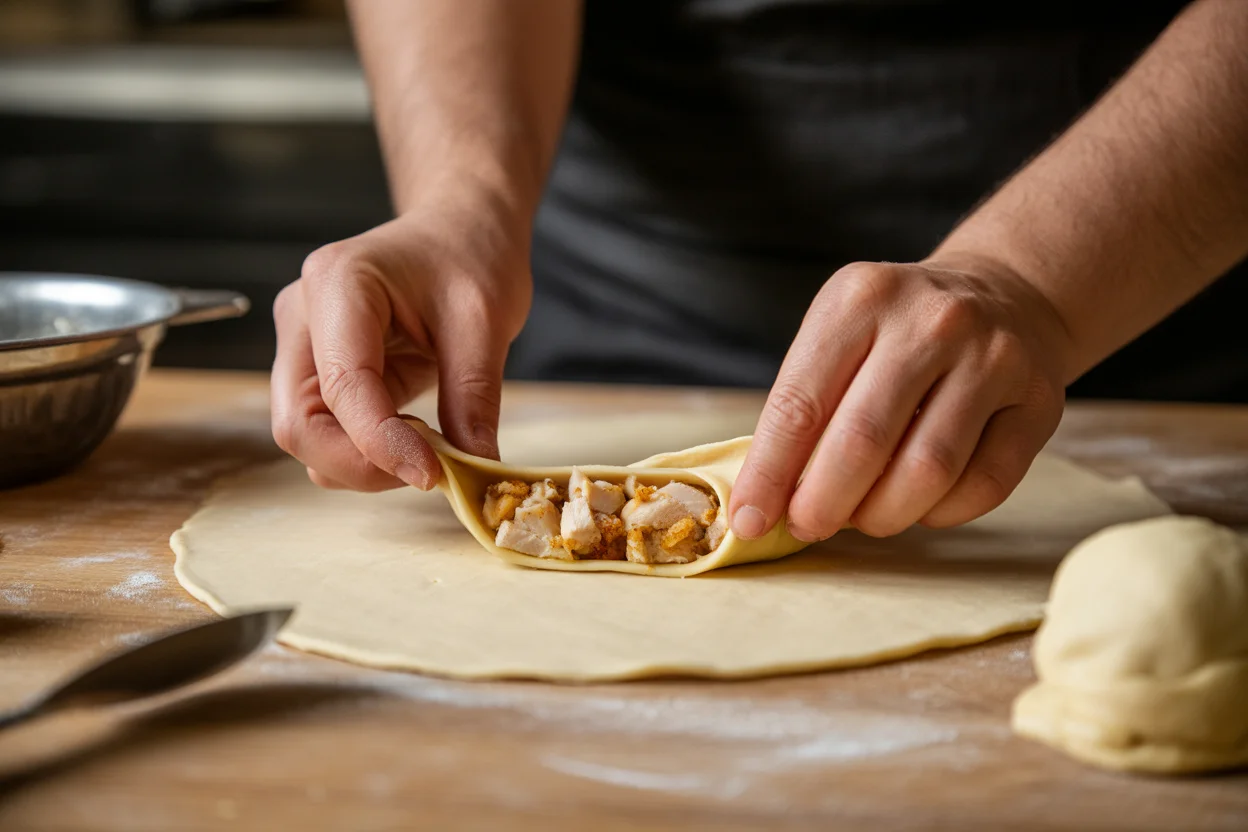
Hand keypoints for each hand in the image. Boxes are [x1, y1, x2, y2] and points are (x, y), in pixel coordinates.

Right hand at [271, 202, 531, 490]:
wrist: (458, 228)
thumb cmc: (469, 255)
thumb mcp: (487, 320)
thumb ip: (474, 395)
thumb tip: (474, 466)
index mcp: (338, 283)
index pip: (341, 385)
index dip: (380, 443)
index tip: (433, 475)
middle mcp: (303, 314)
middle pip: (299, 422)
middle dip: (360, 463)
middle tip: (428, 471)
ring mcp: (303, 344)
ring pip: (305, 435)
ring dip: (361, 463)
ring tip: (426, 448)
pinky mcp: (316, 370)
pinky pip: (326, 431)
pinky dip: (365, 452)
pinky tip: (412, 436)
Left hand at [730, 255, 1072, 540]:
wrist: (1007, 294)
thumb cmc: (897, 332)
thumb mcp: (840, 334)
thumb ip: (804, 406)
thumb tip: (763, 500)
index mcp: (862, 299)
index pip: (801, 404)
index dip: (769, 473)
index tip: (748, 520)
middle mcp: (932, 322)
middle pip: (862, 442)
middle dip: (822, 503)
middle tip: (807, 526)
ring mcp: (993, 359)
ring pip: (927, 472)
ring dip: (881, 515)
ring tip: (861, 517)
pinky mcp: (1039, 402)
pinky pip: (984, 486)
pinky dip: (941, 513)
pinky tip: (920, 504)